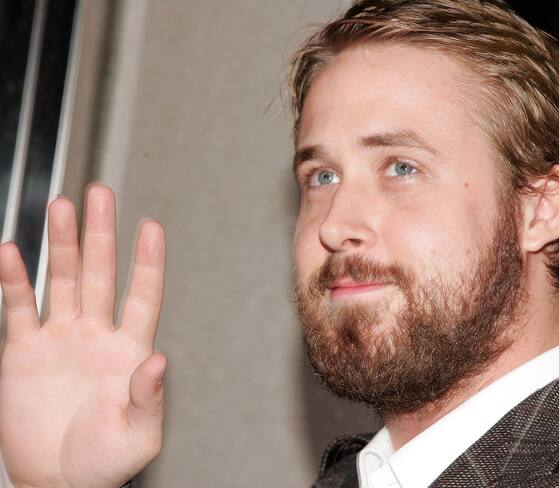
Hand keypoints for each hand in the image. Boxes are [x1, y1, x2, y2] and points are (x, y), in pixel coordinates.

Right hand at [0, 185, 166, 487]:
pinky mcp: (24, 351)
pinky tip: (11, 253)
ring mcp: (60, 338)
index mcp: (128, 349)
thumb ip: (148, 397)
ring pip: (63, 279)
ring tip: (61, 206)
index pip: (143, 295)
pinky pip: (18, 306)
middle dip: (100, 233)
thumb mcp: (138, 434)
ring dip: (62, 244)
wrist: (59, 480)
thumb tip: (159, 362)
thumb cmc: (105, 460)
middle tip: (100, 195)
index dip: (148, 262)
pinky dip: (14, 279)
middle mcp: (96, 334)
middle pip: (101, 273)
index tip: (151, 228)